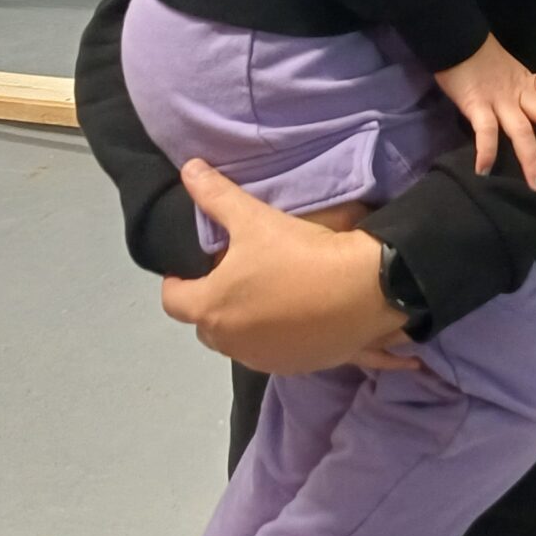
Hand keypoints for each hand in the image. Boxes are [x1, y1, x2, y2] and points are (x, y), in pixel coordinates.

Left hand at [159, 161, 407, 374]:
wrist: (363, 290)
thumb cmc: (299, 255)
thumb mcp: (254, 218)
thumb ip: (216, 196)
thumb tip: (189, 169)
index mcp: (211, 308)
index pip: (172, 300)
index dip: (178, 281)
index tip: (194, 266)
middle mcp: (230, 342)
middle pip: (206, 325)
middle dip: (213, 304)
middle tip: (235, 275)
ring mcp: (264, 359)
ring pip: (240, 342)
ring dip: (244, 324)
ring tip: (268, 295)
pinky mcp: (296, 366)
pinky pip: (275, 352)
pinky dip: (278, 337)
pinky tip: (298, 315)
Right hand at [433, 34, 535, 188]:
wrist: (454, 43)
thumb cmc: (482, 61)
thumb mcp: (511, 74)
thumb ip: (525, 92)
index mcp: (530, 83)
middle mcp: (520, 92)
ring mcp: (499, 100)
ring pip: (522, 130)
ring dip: (532, 159)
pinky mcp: (476, 105)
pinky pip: (486, 131)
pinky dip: (486, 152)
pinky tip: (484, 171)